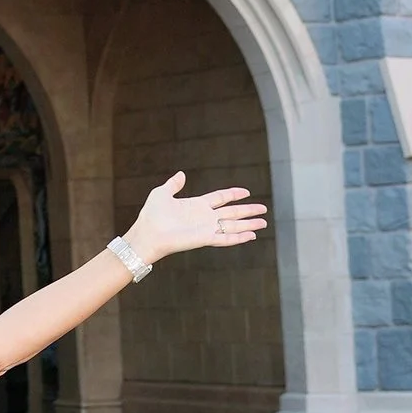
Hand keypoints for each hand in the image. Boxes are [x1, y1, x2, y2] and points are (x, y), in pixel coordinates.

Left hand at [124, 172, 267, 264]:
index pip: (220, 198)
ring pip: (233, 226)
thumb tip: (181, 174)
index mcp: (196, 205)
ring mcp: (206, 228)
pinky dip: (239, 237)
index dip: (234, 194)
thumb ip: (173, 184)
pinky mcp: (205, 239)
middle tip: (264, 209)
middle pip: (232, 212)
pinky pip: (226, 238)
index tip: (246, 192)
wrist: (147, 234)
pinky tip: (251, 235)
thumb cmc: (151, 215)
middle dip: (248, 210)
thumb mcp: (162, 193)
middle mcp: (204, 217)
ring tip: (264, 223)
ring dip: (249, 224)